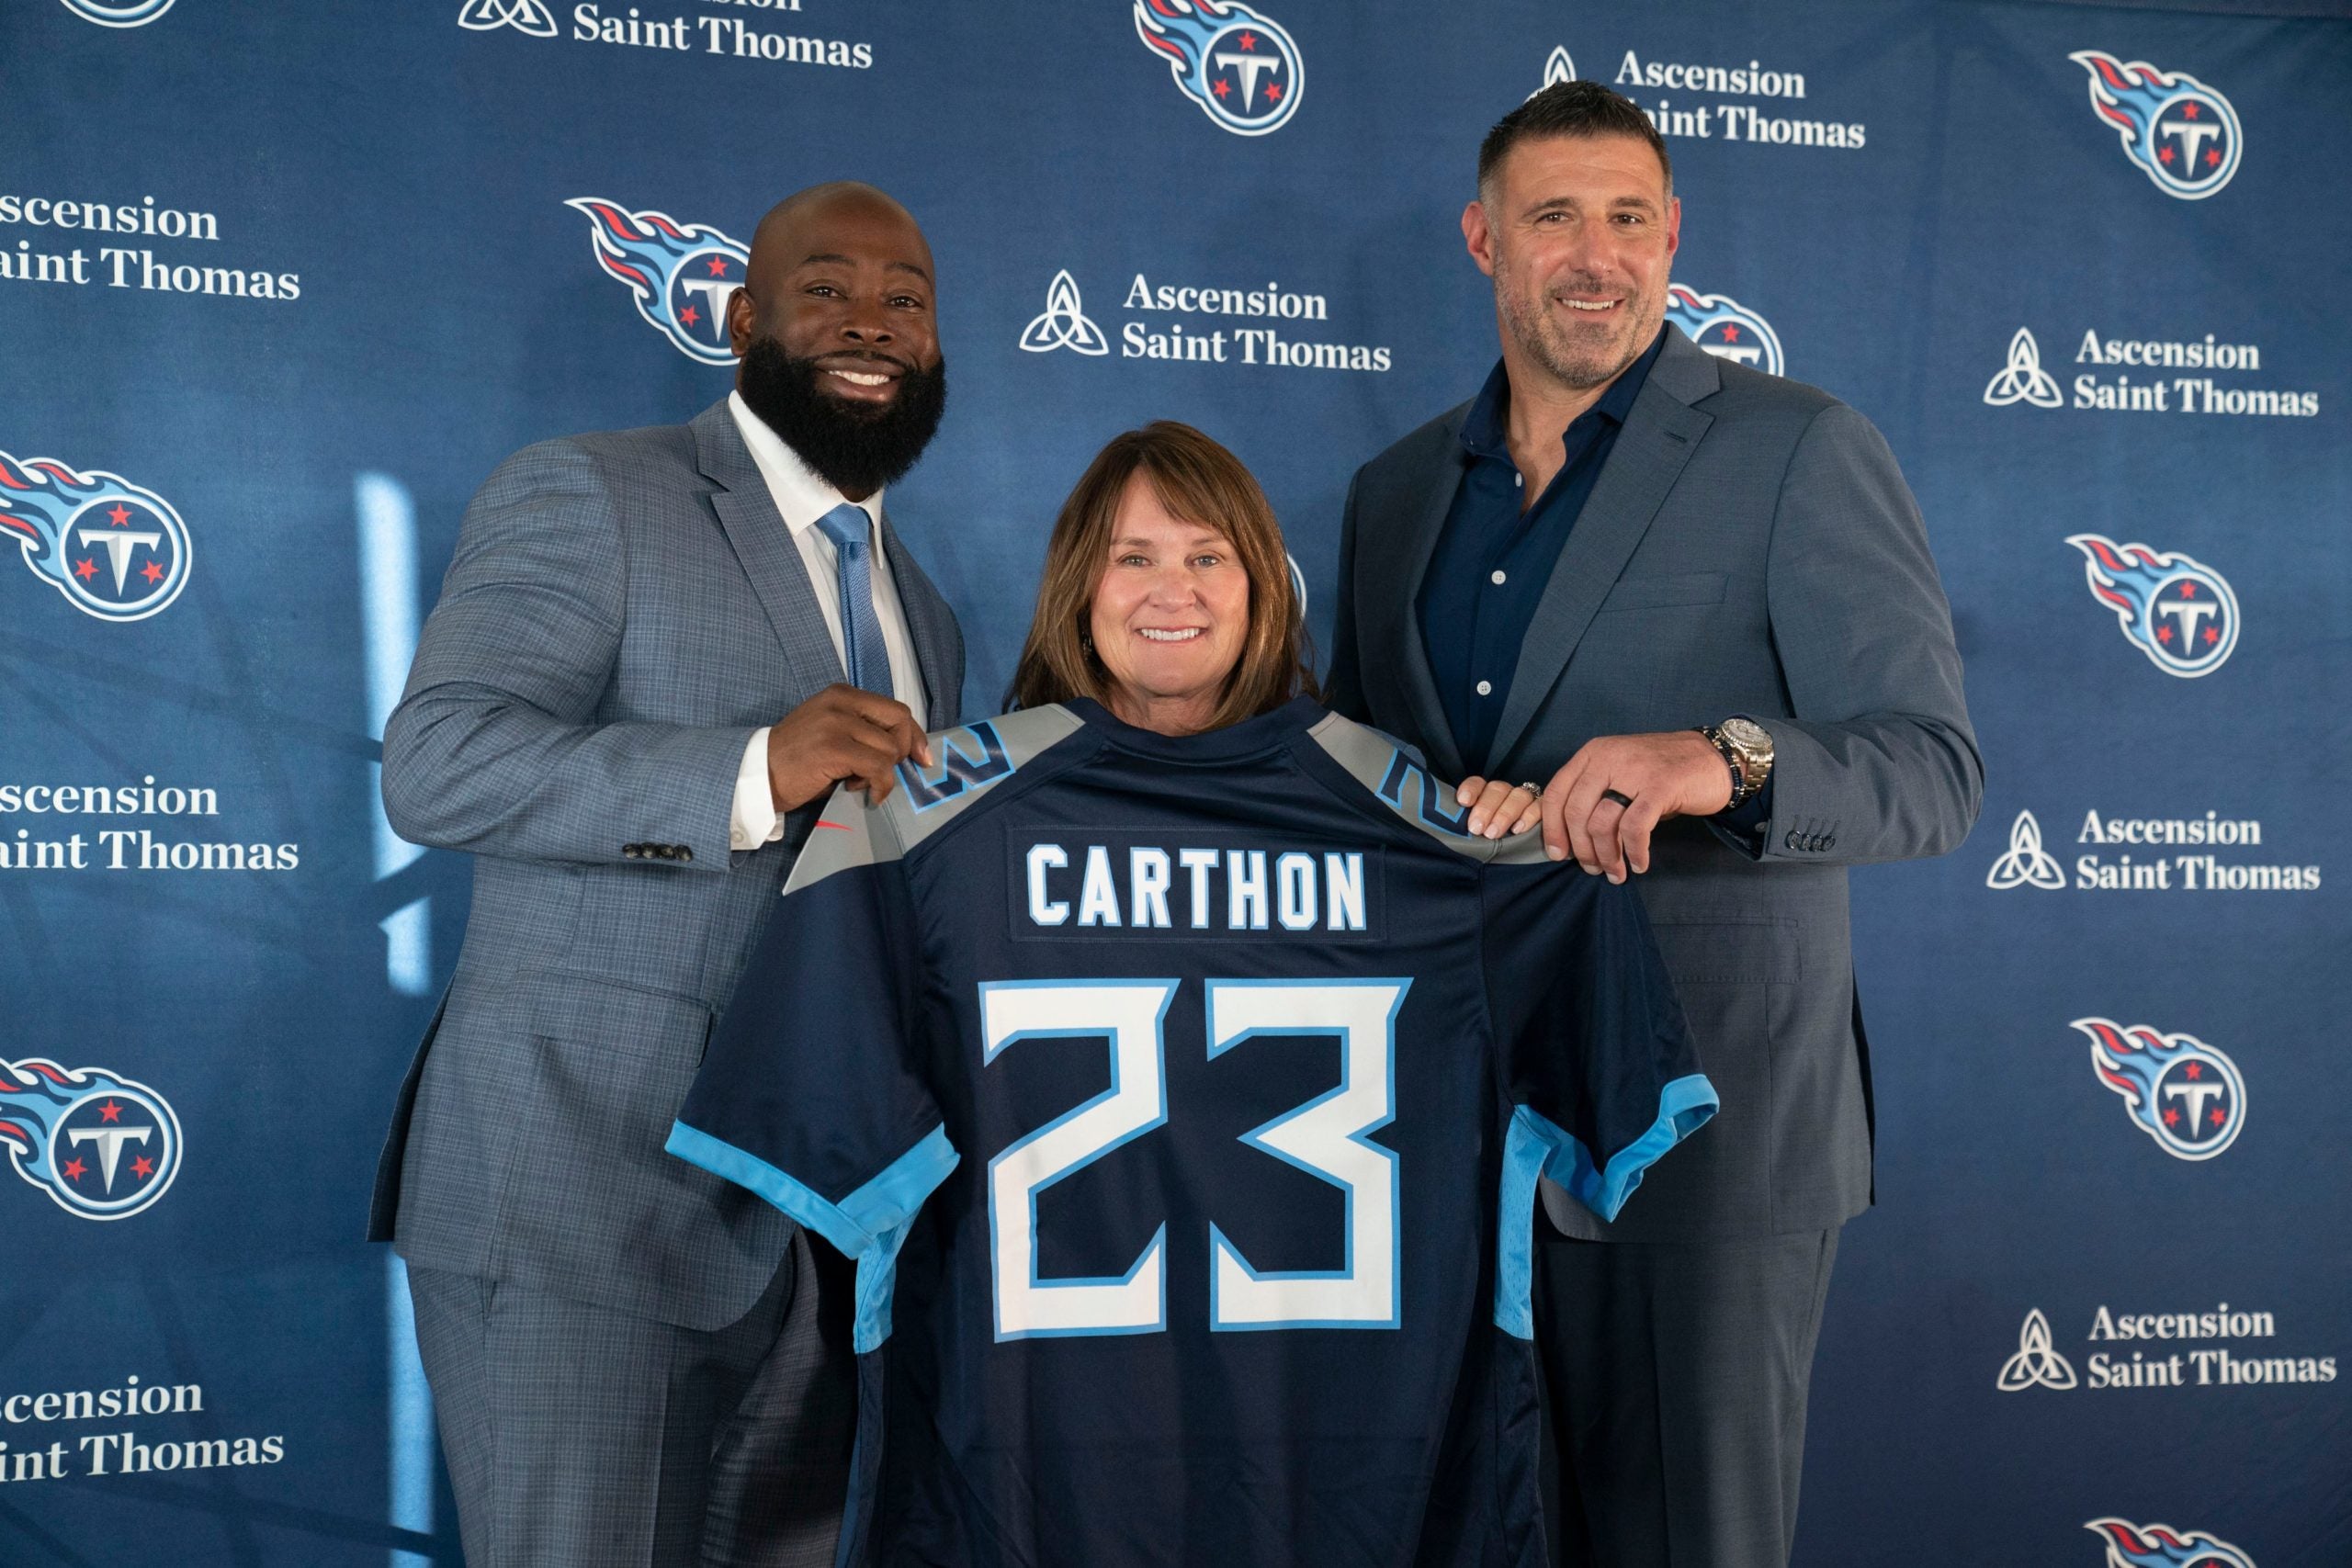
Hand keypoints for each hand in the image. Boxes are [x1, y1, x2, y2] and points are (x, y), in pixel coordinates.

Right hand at [766, 685, 932, 812]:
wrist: (757, 774)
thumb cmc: (796, 760)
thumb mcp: (831, 732)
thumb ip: (862, 731)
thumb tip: (905, 749)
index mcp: (842, 694)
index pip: (895, 709)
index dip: (914, 735)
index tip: (921, 757)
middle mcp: (841, 702)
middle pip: (899, 723)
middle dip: (902, 753)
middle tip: (886, 775)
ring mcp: (837, 723)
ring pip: (889, 749)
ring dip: (883, 774)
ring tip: (858, 782)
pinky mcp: (834, 748)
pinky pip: (878, 767)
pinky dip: (880, 785)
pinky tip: (867, 794)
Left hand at [1455, 777, 1545, 839]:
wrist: (1523, 850)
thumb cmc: (1492, 839)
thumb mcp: (1478, 831)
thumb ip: (1468, 825)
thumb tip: (1449, 827)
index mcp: (1486, 794)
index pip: (1477, 783)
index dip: (1470, 789)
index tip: (1463, 802)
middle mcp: (1506, 793)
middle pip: (1497, 789)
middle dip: (1485, 808)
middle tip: (1476, 828)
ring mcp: (1526, 799)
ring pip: (1518, 796)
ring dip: (1505, 814)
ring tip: (1493, 833)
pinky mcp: (1544, 809)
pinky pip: (1539, 806)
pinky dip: (1529, 817)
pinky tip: (1518, 830)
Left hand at [1530, 731, 1733, 880]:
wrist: (1712, 758)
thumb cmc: (1662, 772)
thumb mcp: (1620, 771)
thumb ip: (1595, 793)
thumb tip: (1571, 838)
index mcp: (1593, 753)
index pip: (1556, 792)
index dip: (1551, 828)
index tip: (1557, 854)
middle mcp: (1609, 757)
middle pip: (1576, 812)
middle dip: (1581, 849)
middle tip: (1591, 869)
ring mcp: (1634, 770)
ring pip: (1603, 823)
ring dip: (1607, 856)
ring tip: (1615, 872)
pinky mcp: (1660, 786)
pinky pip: (1635, 828)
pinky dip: (1634, 852)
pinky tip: (1639, 863)